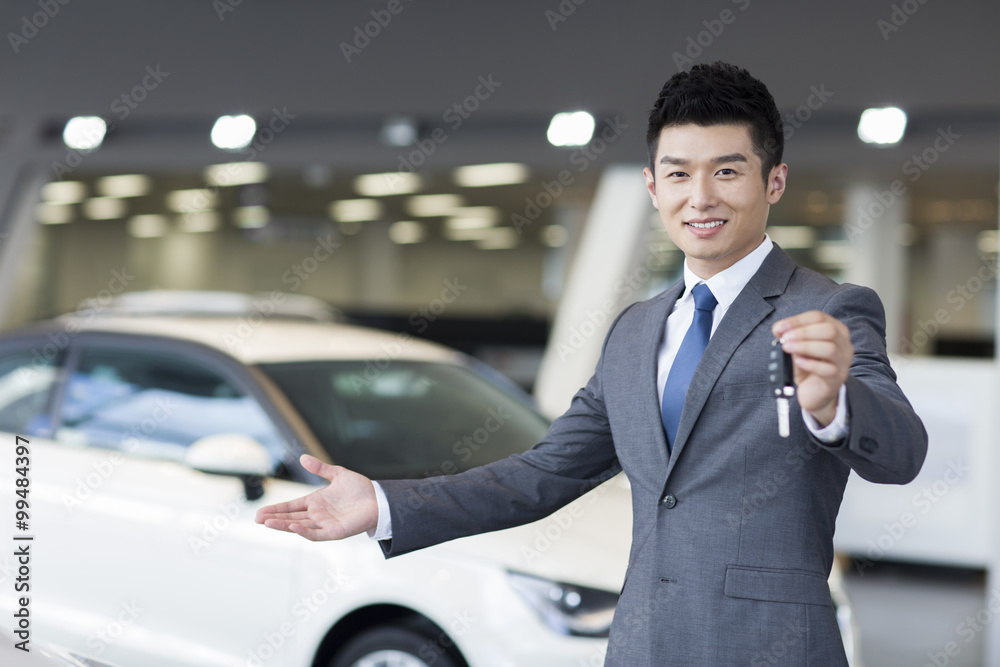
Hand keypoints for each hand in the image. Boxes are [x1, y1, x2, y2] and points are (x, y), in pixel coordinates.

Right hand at [255, 454, 378, 540]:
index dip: (276, 509)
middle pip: (291, 517)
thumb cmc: (359, 489)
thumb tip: (302, 458)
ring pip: (299, 526)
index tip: (260, 512)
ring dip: (284, 525)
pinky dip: (304, 531)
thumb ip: (320, 468)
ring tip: (268, 523)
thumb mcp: (337, 474)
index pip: (291, 506)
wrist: (378, 499)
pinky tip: (293, 527)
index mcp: (315, 502)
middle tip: (257, 519)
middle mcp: (317, 515)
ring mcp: (325, 524)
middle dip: (274, 519)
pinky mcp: (334, 532)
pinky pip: (317, 534)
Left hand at [772, 311, 852, 427]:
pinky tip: (798, 362)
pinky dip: (810, 363)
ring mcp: (843, 362)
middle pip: (829, 330)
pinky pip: (828, 369)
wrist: (815, 392)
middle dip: (803, 332)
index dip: (797, 320)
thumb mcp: (795, 348)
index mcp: (835, 330)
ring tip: (788, 349)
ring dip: (805, 346)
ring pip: (830, 348)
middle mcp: (844, 344)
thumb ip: (788, 336)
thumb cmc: (807, 366)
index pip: (819, 317)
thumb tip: (778, 329)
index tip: (780, 328)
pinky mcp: (838, 378)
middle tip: (785, 339)